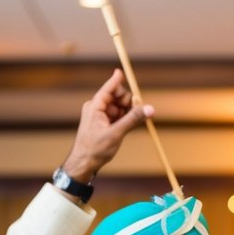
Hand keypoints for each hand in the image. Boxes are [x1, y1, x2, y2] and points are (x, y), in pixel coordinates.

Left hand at [60, 69, 152, 183]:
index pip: (109, 88)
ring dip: (129, 112)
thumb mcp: (116, 133)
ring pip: (120, 106)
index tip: (121, 71)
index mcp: (95, 106)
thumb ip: (133, 119)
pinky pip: (119, 115)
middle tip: (136, 114)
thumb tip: (149, 108)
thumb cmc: (95, 149)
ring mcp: (101, 115)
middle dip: (129, 102)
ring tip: (130, 124)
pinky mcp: (105, 123)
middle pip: (118, 96)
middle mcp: (98, 108)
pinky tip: (127, 128)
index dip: (117, 80)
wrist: (84, 163)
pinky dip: (126, 119)